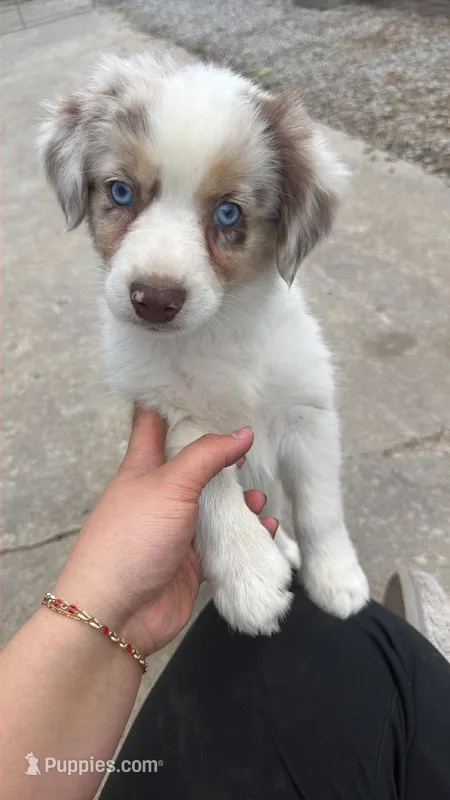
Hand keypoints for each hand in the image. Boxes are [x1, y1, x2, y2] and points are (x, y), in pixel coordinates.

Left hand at [54, 408, 278, 655]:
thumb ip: (207, 455)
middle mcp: (160, 493)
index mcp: (143, 466)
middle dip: (224, 454)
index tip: (207, 385)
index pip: (155, 421)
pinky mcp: (192, 561)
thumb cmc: (131, 540)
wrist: (116, 615)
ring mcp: (176, 528)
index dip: (177, 401)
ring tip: (260, 498)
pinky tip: (265, 529)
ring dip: (241, 500)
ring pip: (215, 504)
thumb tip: (243, 432)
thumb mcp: (170, 485)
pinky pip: (225, 542)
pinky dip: (246, 535)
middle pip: (194, 463)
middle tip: (254, 443)